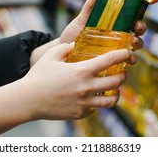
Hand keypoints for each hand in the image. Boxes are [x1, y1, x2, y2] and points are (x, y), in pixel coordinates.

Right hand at [0, 42, 130, 135]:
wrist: (29, 100)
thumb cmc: (39, 76)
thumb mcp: (51, 55)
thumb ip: (65, 47)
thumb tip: (74, 45)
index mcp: (82, 70)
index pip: (111, 60)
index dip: (123, 54)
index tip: (128, 52)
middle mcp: (87, 87)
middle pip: (117, 82)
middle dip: (123, 75)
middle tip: (122, 71)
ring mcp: (85, 103)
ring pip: (112, 100)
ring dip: (116, 92)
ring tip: (113, 88)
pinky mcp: (80, 113)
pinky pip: (96, 109)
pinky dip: (98, 103)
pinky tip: (94, 97)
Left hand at [59, 0, 157, 55]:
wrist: (63, 55)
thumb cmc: (73, 35)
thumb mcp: (81, 19)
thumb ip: (90, 5)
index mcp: (115, 20)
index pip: (134, 10)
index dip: (148, 2)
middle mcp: (119, 32)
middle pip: (139, 27)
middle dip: (142, 26)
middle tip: (137, 26)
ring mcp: (118, 46)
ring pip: (137, 43)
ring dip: (138, 42)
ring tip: (132, 42)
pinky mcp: (115, 60)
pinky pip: (128, 60)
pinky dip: (132, 60)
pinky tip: (129, 60)